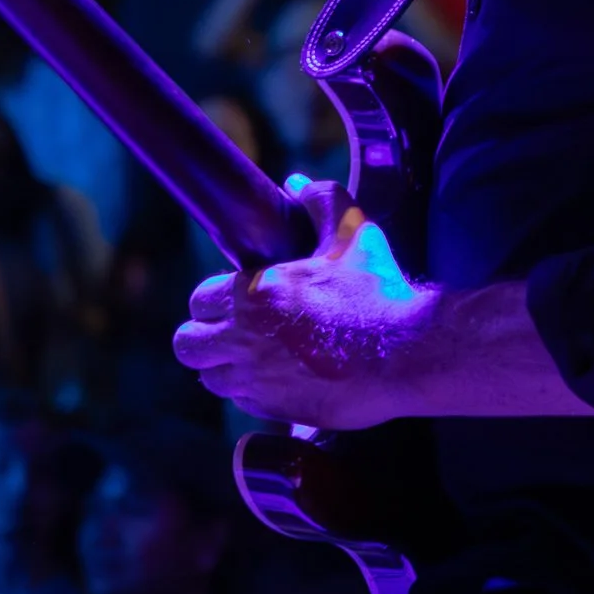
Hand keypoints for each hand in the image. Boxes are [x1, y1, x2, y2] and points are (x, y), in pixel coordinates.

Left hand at [172, 174, 430, 429]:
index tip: (233, 297)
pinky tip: (279, 375)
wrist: (406, 353)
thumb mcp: (352, 233)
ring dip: (225, 365)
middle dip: (203, 335)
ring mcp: (259, 381)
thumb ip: (320, 201)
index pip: (198, 300)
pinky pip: (243, 403)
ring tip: (253, 353)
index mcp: (254, 294)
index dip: (213, 297)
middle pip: (187, 345)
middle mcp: (245, 341)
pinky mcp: (278, 410)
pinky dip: (252, 390)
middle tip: (230, 328)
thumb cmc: (378, 291)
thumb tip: (296, 183)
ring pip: (211, 378)